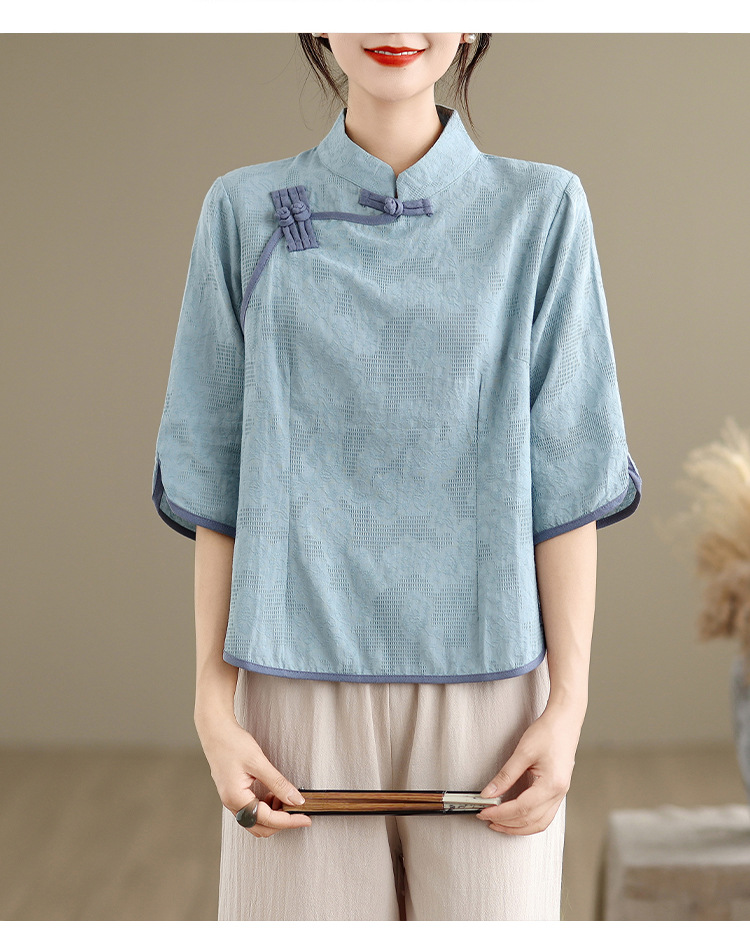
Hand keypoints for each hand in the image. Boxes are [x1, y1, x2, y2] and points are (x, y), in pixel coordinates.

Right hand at [195, 712, 311, 837]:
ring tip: (287, 799)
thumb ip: (278, 783)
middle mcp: (232, 804)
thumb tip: (295, 799)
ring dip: (274, 815)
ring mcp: (232, 800)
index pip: (267, 819)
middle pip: (260, 827)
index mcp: (236, 798)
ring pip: (256, 820)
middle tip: (299, 812)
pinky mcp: (234, 794)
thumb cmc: (231, 742)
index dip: (289, 821)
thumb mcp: (258, 762)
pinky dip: (266, 807)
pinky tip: (274, 794)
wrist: (215, 731)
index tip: (305, 819)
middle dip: (281, 822)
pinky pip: (252, 810)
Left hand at [475, 705, 581, 834]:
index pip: (522, 808)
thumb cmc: (548, 732)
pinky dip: (528, 821)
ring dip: (518, 827)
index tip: (484, 812)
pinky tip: (515, 817)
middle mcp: (559, 794)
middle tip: (486, 817)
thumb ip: (505, 775)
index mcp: (551, 785)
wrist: (565, 721)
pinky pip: (544, 815)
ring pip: (539, 823)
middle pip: (530, 820)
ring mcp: (560, 794)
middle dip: (506, 823)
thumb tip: (489, 793)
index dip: (500, 813)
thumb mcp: (523, 752)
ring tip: (499, 822)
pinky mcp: (558, 791)